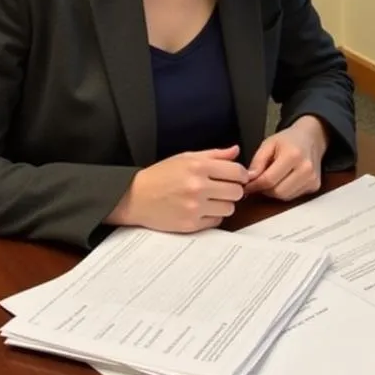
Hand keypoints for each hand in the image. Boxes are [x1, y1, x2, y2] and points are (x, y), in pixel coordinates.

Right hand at [107, 146, 248, 232]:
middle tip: (223, 188)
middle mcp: (198, 187)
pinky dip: (213, 216)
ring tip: (211, 199)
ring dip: (224, 204)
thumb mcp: (185, 157)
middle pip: (236, 192)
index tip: (236, 177)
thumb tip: (235, 151)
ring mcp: (194, 207)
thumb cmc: (160, 176)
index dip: (240, 175)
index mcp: (199, 167)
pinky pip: (216, 221)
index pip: (237, 172)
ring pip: (229, 208)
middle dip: (233, 190)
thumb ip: (214, 154)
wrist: (134, 197)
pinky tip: (202, 209)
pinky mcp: (190, 224)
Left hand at [245, 116, 327, 200]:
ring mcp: (312, 179)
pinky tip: (283, 180)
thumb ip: (257, 161)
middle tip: (259, 181)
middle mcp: (306, 169)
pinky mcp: (315, 186)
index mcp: (293, 155)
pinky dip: (284, 192)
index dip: (255, 185)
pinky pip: (293, 197)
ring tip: (271, 179)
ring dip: (274, 192)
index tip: (247, 185)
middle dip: (264, 189)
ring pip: (285, 197)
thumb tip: (249, 179)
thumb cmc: (288, 140)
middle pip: (277, 192)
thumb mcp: (268, 144)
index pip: (269, 179)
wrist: (311, 138)